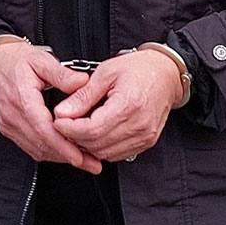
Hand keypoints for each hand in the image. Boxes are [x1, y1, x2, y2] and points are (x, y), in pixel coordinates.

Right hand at [0, 42, 102, 173]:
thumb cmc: (15, 61)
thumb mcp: (41, 60)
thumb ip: (62, 74)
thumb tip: (82, 82)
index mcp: (22, 99)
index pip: (43, 129)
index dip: (62, 146)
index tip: (80, 156)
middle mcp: (13, 116)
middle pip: (41, 145)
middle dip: (67, 157)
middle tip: (91, 163)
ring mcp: (9, 125)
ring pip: (36, 150)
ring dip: (59, 157)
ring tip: (83, 160)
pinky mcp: (9, 130)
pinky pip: (29, 147)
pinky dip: (48, 152)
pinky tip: (64, 152)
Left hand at [52, 50, 182, 161]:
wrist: (167, 74)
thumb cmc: (140, 69)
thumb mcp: (106, 73)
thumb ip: (83, 95)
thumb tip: (62, 112)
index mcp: (129, 104)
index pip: (92, 130)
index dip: (70, 129)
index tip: (58, 120)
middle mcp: (139, 125)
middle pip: (96, 144)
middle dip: (75, 137)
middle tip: (65, 123)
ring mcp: (144, 137)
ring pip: (104, 153)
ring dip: (86, 145)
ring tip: (79, 127)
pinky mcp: (146, 143)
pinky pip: (116, 155)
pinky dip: (101, 148)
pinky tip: (95, 134)